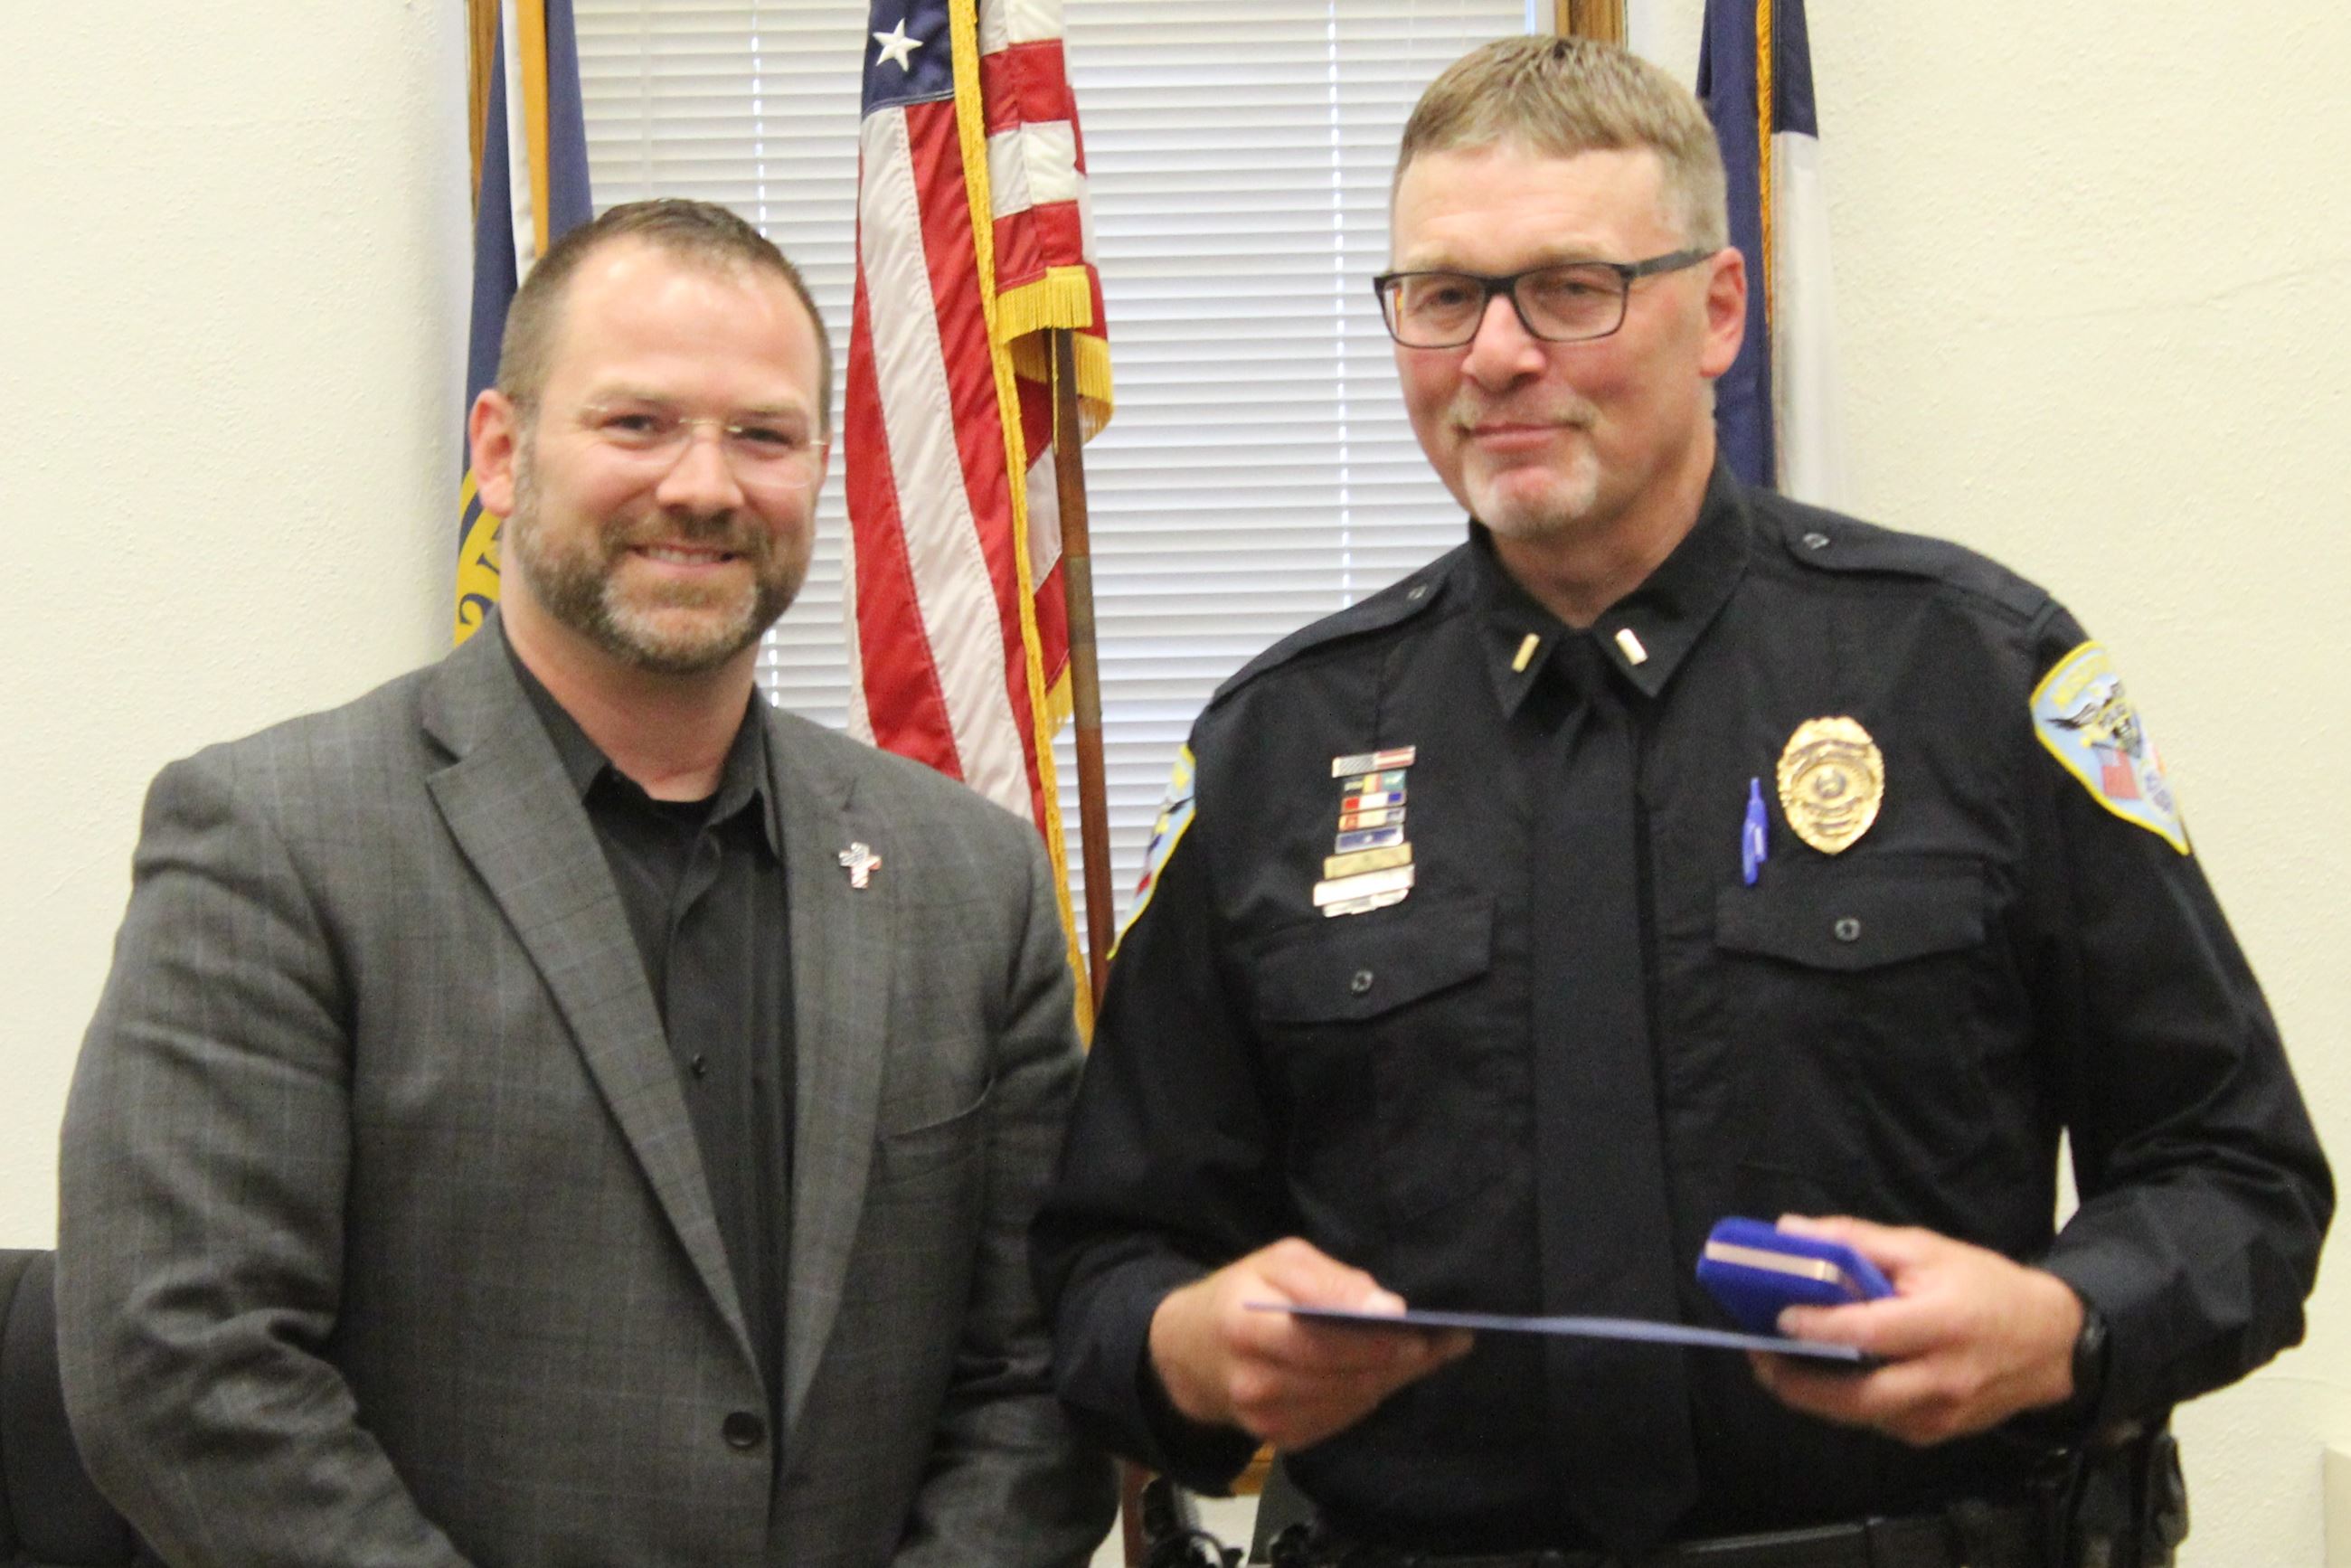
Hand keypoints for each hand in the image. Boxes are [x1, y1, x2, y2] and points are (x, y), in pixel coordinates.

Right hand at [1147, 1238, 1471, 1450]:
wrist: (1190, 1352)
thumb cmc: (1242, 1293)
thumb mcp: (1277, 1263)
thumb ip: (1329, 1280)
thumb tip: (1387, 1307)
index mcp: (1245, 1326)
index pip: (1319, 1340)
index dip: (1372, 1339)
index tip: (1419, 1331)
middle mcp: (1252, 1381)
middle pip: (1342, 1376)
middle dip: (1398, 1360)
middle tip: (1444, 1342)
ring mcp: (1265, 1418)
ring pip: (1350, 1401)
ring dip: (1393, 1379)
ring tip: (1429, 1353)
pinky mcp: (1280, 1439)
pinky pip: (1342, 1418)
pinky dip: (1371, 1395)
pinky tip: (1390, 1372)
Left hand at [1747, 1214, 2083, 1446]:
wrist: (2054, 1343)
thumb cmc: (1985, 1287)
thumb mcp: (1927, 1249)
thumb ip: (1857, 1240)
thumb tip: (1790, 1231)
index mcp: (1944, 1324)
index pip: (1870, 1333)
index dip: (1819, 1327)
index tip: (1775, 1317)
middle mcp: (1943, 1379)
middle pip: (1858, 1397)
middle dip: (1799, 1384)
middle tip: (1759, 1357)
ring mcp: (1941, 1415)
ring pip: (1862, 1416)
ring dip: (1813, 1396)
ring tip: (1776, 1365)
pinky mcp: (1937, 1434)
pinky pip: (1879, 1422)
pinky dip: (1846, 1403)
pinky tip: (1824, 1377)